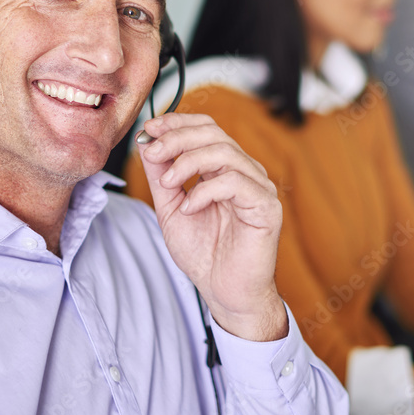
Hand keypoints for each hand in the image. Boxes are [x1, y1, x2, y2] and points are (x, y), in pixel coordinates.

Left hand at [136, 113, 286, 341]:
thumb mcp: (171, 209)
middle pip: (215, 133)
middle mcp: (245, 172)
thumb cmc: (205, 254)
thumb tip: (147, 142)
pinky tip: (189, 208)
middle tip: (153, 152)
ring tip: (168, 184)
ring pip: (225, 152)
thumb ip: (162, 176)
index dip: (179, 122)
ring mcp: (258, 187)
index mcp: (225, 168)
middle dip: (178, 138)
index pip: (207, 128)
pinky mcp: (266, 206)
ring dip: (188, 162)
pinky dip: (205, 191)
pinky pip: (236, 182)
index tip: (150, 128)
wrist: (224, 292)